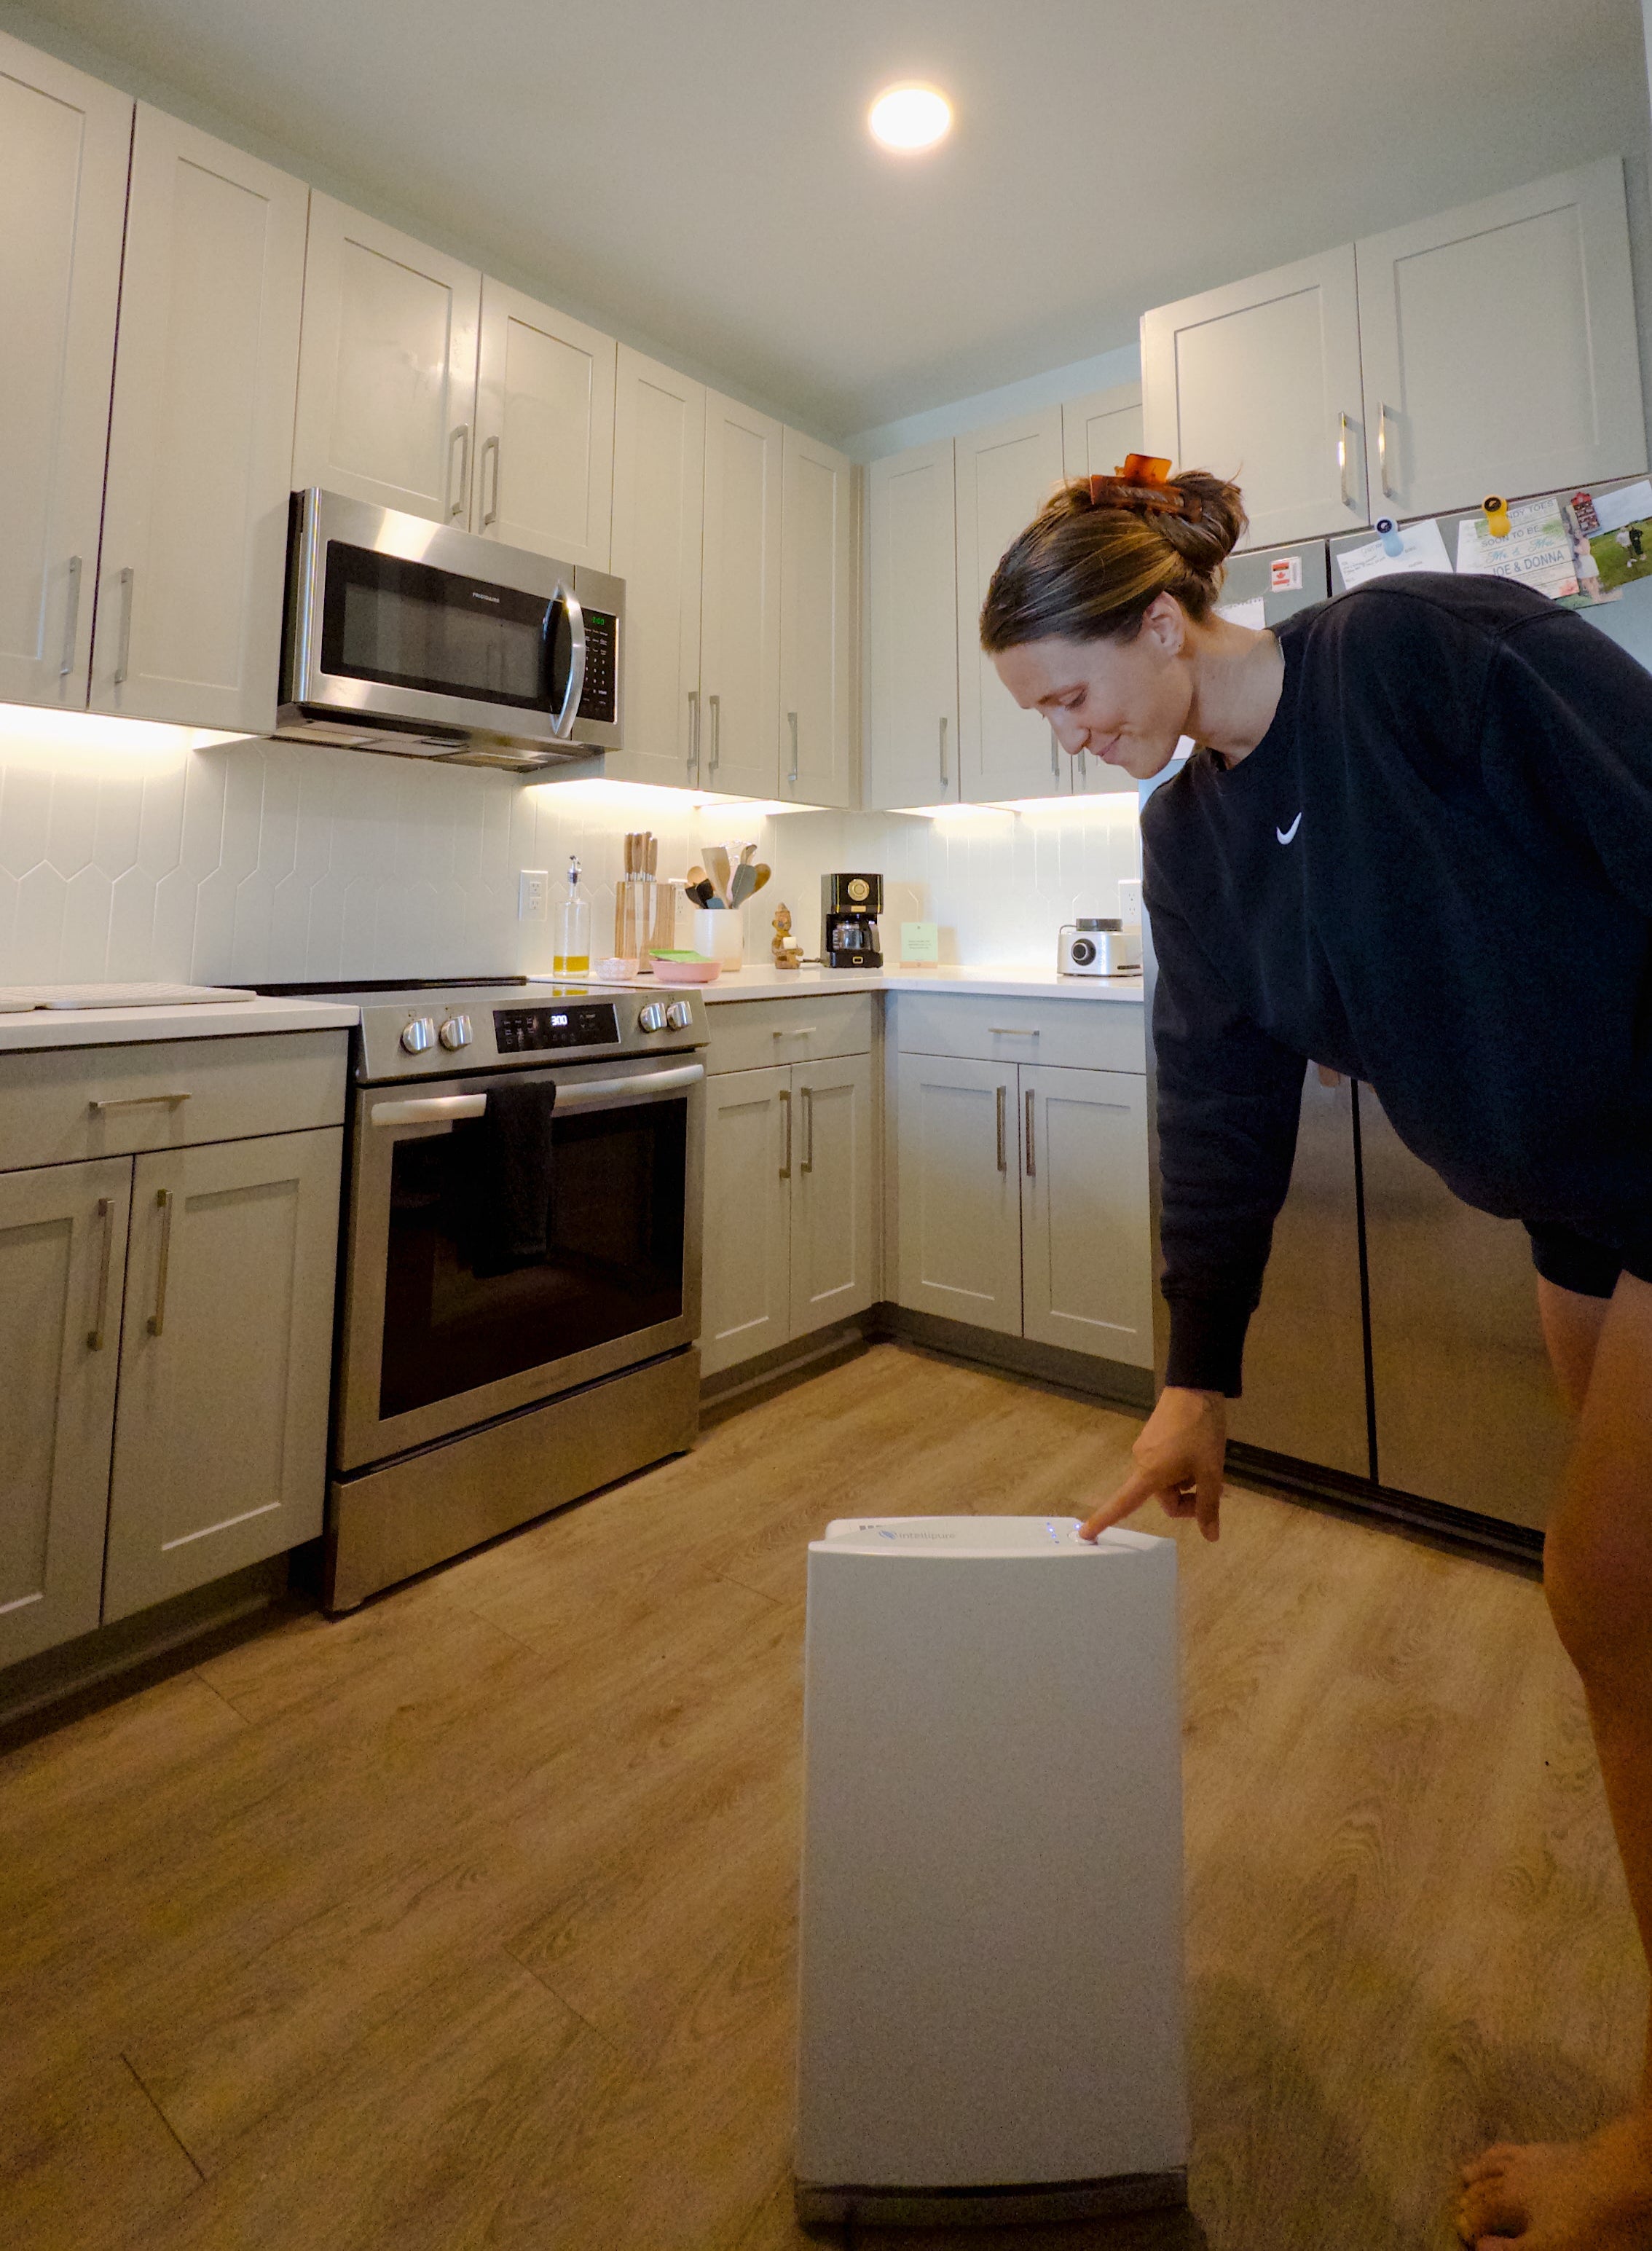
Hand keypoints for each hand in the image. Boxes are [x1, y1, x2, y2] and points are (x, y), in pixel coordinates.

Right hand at [1080, 1387, 1228, 1543]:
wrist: (1195, 1388)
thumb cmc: (1201, 1431)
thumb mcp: (1211, 1471)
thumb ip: (1209, 1506)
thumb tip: (1210, 1536)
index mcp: (1150, 1473)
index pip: (1122, 1504)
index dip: (1103, 1520)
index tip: (1085, 1535)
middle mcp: (1141, 1463)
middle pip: (1162, 1497)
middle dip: (1187, 1497)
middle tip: (1212, 1486)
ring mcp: (1146, 1450)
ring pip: (1166, 1481)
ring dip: (1186, 1481)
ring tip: (1206, 1463)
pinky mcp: (1152, 1439)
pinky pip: (1164, 1465)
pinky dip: (1181, 1468)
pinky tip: (1197, 1453)